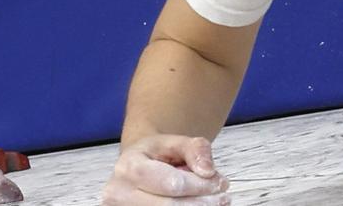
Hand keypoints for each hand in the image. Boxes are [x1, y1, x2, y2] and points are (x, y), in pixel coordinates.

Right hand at [102, 135, 230, 204]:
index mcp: (128, 167)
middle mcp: (118, 193)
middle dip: (202, 203)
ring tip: (213, 202)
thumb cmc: (156, 155)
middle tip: (223, 198)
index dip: (201, 186)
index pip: (172, 184)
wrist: (136, 165)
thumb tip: (208, 171)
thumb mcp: (176, 142)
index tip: (222, 183)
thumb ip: (196, 150)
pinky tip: (197, 205)